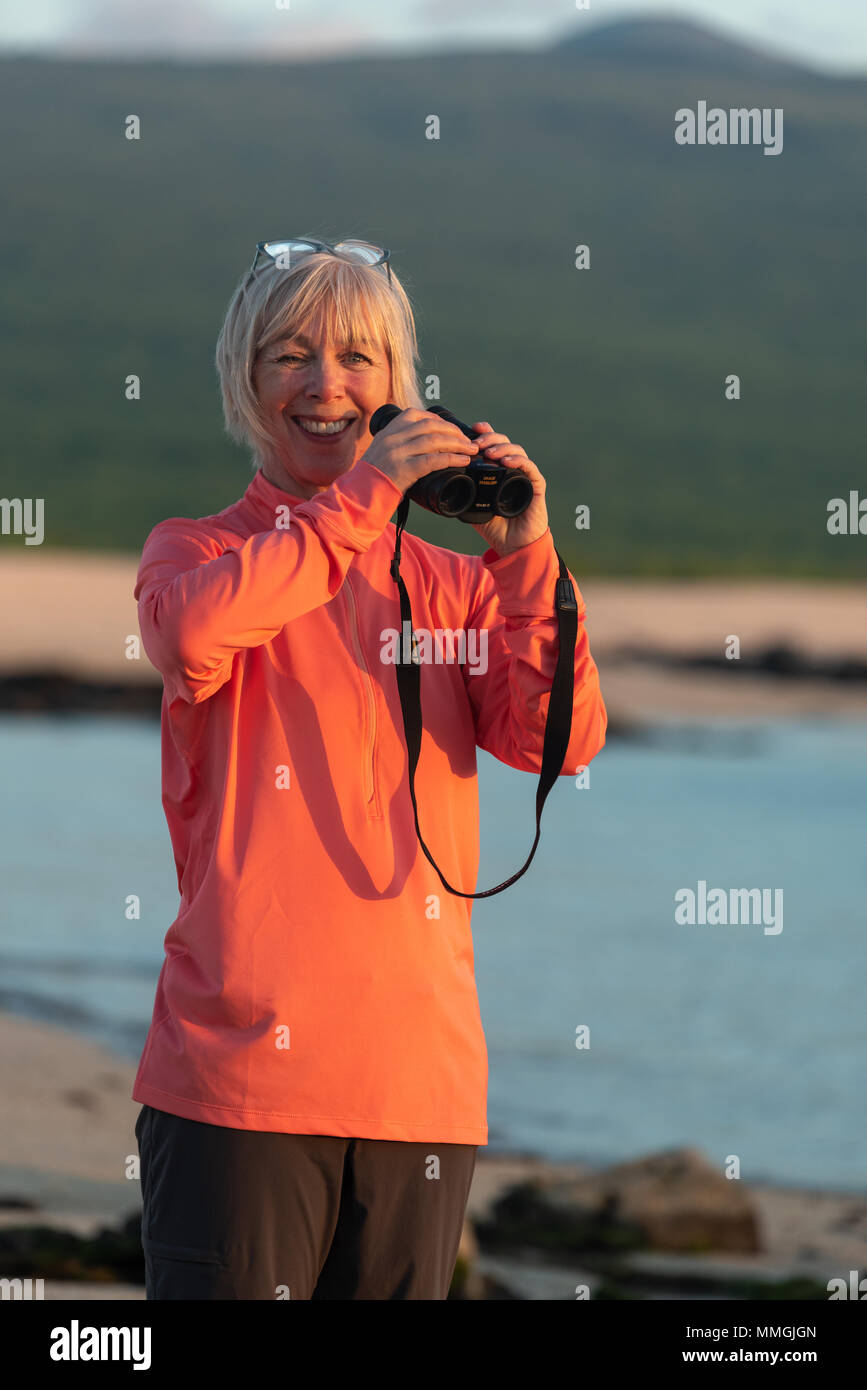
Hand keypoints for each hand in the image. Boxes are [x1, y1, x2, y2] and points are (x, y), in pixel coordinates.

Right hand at [362, 407, 479, 492]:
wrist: (359, 495)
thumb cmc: (371, 478)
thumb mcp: (380, 452)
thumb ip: (397, 444)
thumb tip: (421, 443)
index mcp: (387, 432)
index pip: (414, 415)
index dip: (436, 418)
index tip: (449, 426)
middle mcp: (392, 439)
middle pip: (429, 426)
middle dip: (453, 431)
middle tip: (467, 439)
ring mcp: (398, 453)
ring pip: (435, 441)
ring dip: (458, 443)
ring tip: (471, 449)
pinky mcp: (404, 469)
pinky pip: (434, 460)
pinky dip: (452, 458)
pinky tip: (463, 460)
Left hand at [467, 421, 548, 556]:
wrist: (513, 546)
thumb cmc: (494, 527)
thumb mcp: (472, 506)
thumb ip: (461, 491)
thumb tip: (440, 479)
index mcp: (498, 470)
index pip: (492, 444)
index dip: (484, 433)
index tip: (472, 429)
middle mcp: (512, 469)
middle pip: (503, 443)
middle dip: (490, 438)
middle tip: (477, 442)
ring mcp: (525, 475)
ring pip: (516, 451)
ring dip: (502, 448)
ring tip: (489, 452)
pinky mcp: (536, 485)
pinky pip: (529, 467)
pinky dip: (518, 461)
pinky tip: (506, 461)